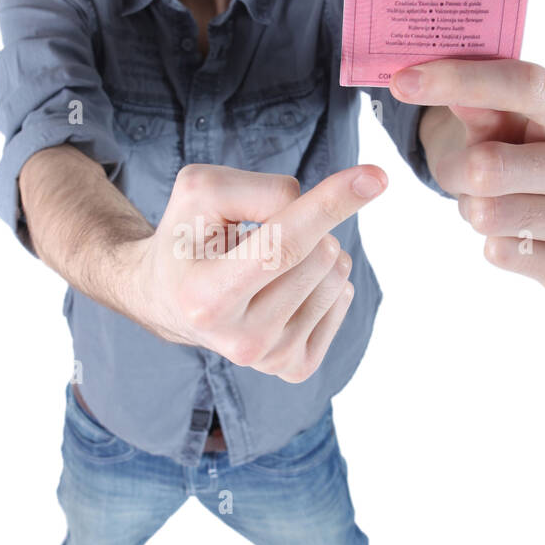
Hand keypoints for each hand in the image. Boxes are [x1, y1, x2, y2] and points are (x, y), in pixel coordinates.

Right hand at [125, 162, 387, 381]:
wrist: (168, 297)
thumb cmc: (186, 236)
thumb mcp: (201, 191)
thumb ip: (261, 190)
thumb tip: (324, 217)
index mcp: (206, 299)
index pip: (283, 245)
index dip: (329, 204)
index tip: (376, 176)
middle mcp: (240, 341)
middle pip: (319, 255)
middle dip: (304, 225)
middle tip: (257, 237)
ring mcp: (271, 359)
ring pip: (337, 275)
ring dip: (314, 251)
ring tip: (266, 262)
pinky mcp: (294, 368)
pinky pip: (343, 299)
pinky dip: (321, 278)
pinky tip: (283, 286)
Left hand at [391, 58, 544, 294]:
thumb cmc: (524, 147)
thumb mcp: (500, 117)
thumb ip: (475, 103)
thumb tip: (427, 81)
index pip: (527, 86)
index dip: (459, 81)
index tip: (404, 82)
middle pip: (494, 167)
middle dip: (459, 169)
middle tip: (465, 170)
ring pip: (492, 215)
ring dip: (475, 208)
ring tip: (499, 199)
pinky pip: (502, 253)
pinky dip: (494, 241)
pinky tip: (518, 231)